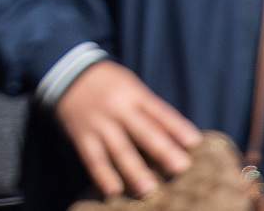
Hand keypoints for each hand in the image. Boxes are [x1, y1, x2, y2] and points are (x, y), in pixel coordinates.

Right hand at [55, 62, 201, 198]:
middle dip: (163, 150)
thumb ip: (149, 109)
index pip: (160, 112)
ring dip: (134, 170)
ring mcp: (100, 123)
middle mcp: (119, 108)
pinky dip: (103, 176)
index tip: (195, 143)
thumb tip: (176, 137)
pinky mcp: (82, 136)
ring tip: (149, 189)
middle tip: (181, 168)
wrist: (68, 72)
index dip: (178, 127)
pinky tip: (114, 191)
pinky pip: (93, 159)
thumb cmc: (110, 83)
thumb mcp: (132, 86)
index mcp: (135, 94)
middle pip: (144, 131)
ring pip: (119, 149)